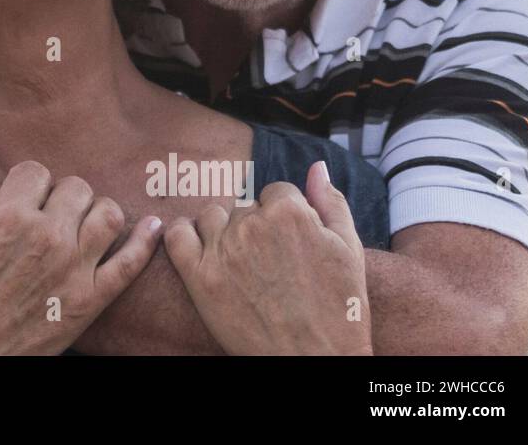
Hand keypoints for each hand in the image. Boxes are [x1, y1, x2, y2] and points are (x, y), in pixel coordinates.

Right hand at [0, 146, 162, 355]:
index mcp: (5, 218)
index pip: (36, 171)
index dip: (27, 183)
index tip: (20, 200)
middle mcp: (45, 238)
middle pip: (76, 187)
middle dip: (62, 197)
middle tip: (48, 216)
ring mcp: (72, 271)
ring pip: (108, 214)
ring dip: (98, 213)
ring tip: (83, 225)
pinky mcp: (90, 303)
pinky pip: (130, 264)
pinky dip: (146, 242)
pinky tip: (152, 228)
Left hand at [165, 161, 372, 354]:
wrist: (314, 360)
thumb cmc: (339, 310)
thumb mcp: (350, 250)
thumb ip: (331, 203)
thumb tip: (316, 167)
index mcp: (289, 212)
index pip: (275, 192)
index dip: (284, 216)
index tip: (289, 244)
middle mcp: (251, 225)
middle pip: (244, 207)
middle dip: (255, 227)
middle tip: (269, 262)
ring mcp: (222, 250)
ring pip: (211, 217)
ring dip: (222, 231)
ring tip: (241, 261)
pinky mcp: (199, 278)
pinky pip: (177, 236)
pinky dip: (183, 235)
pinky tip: (198, 248)